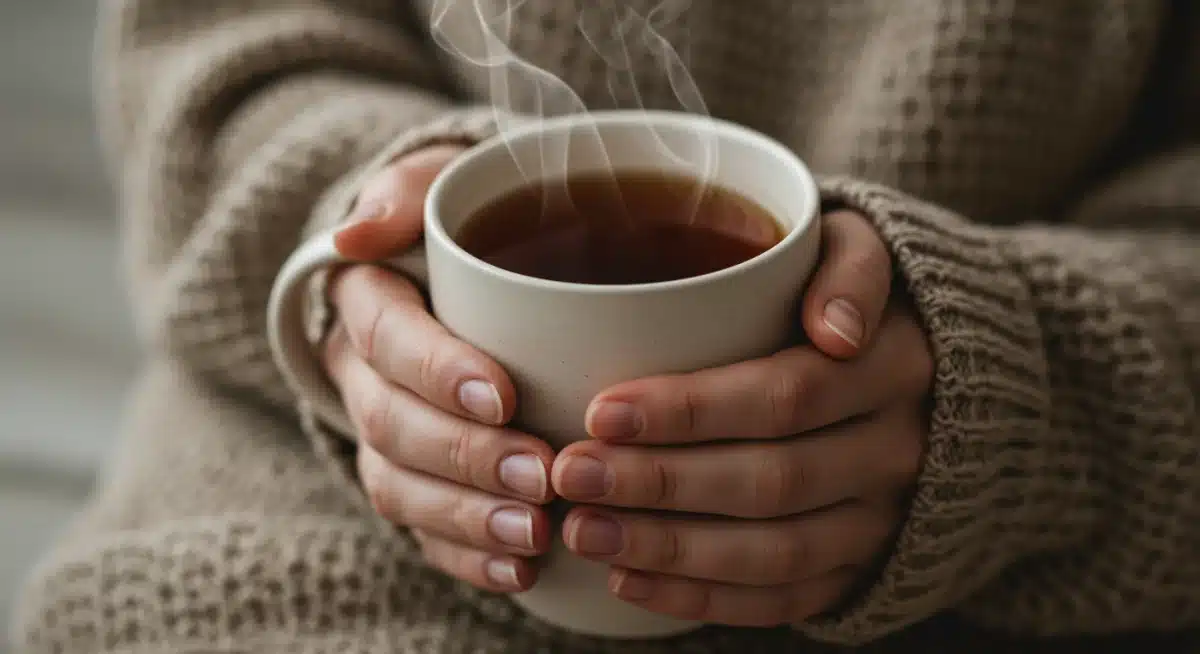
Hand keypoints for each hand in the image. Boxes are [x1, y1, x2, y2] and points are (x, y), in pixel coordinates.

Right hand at [323, 144, 556, 593]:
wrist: (466, 265)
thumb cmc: (471, 221)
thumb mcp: (444, 183)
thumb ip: (406, 192)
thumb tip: (358, 232)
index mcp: (367, 297)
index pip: (389, 337)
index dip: (439, 370)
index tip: (504, 394)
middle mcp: (361, 372)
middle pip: (394, 424)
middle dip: (466, 455)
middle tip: (541, 475)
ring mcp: (380, 431)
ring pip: (400, 485)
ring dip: (466, 516)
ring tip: (534, 533)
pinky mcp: (409, 476)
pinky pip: (420, 528)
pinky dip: (466, 554)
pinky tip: (519, 570)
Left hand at [551, 210, 931, 626]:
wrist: (930, 373)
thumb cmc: (846, 297)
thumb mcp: (861, 248)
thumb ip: (850, 267)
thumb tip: (835, 328)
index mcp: (895, 366)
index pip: (788, 395)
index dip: (692, 410)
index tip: (602, 412)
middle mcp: (896, 451)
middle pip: (772, 480)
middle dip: (660, 483)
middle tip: (572, 474)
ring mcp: (880, 518)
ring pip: (774, 552)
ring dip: (669, 550)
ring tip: (583, 531)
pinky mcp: (859, 566)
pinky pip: (783, 600)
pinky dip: (701, 599)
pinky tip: (627, 580)